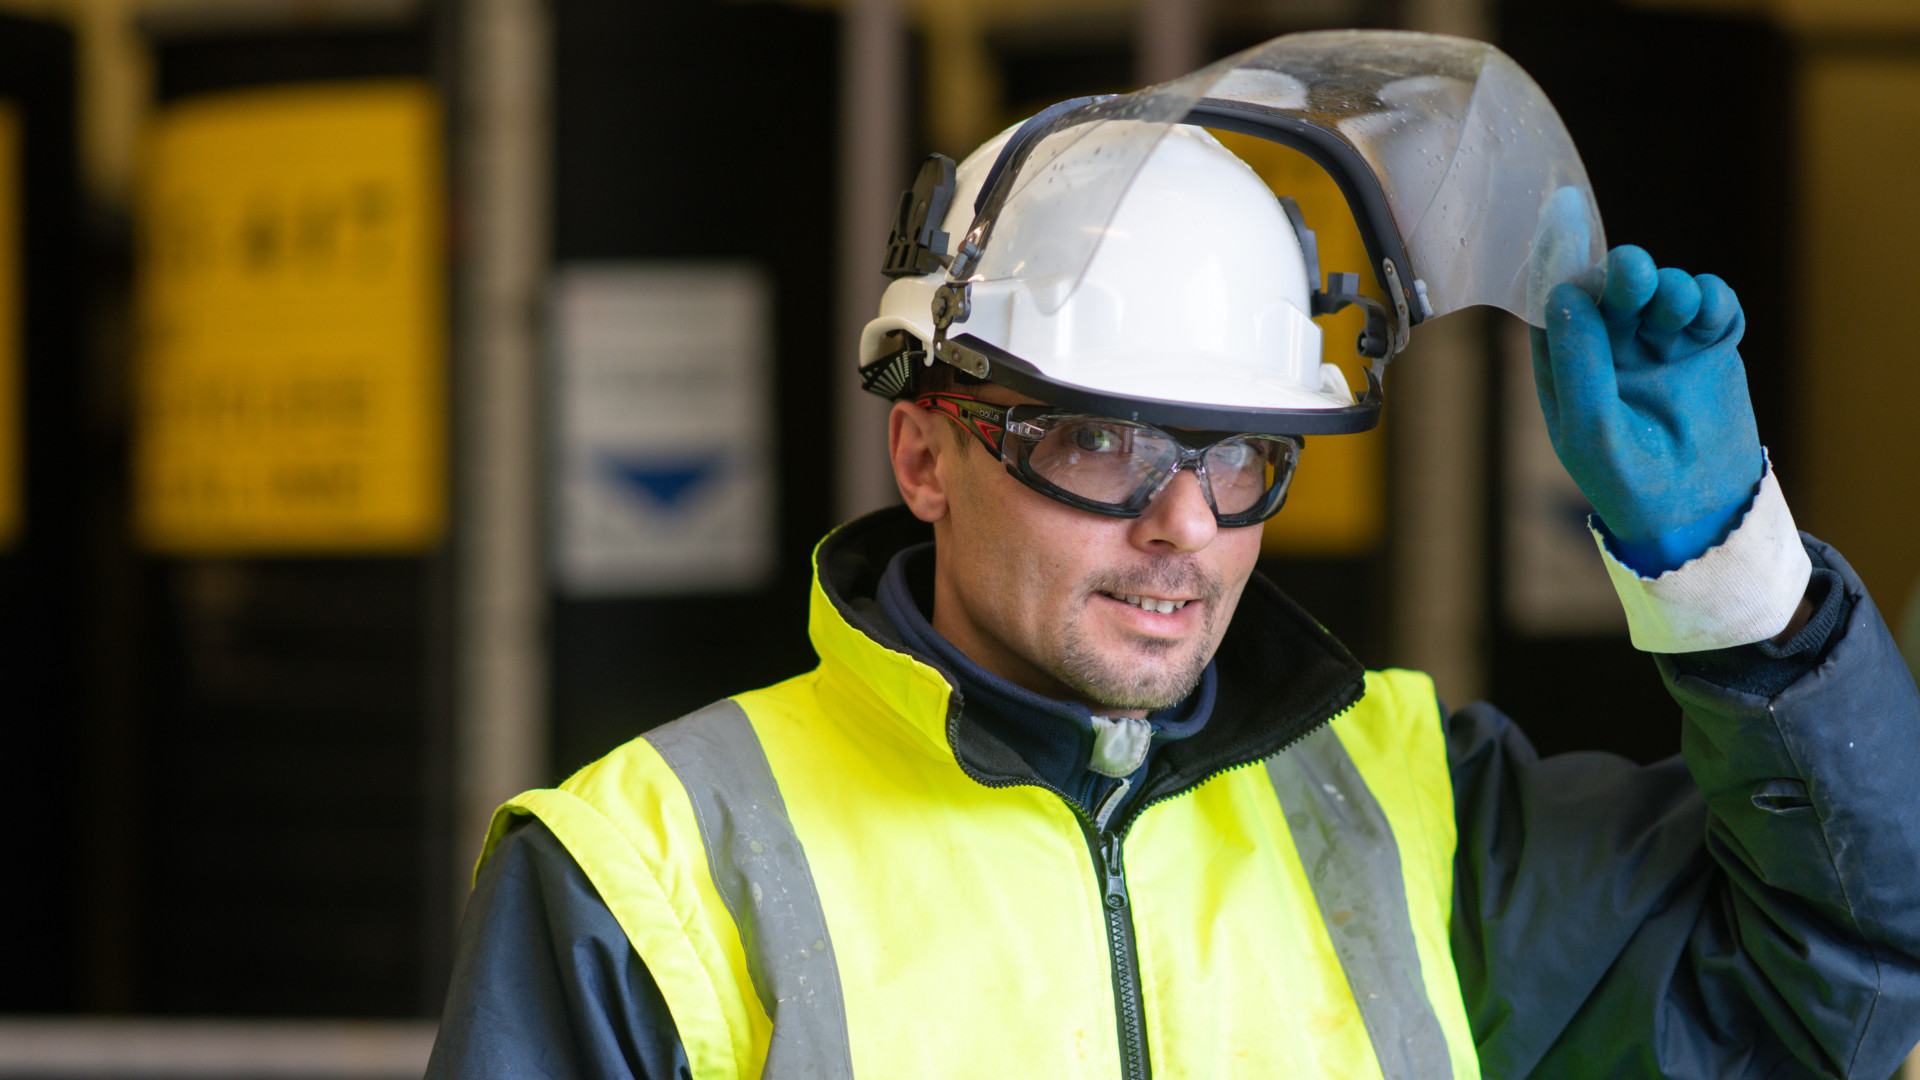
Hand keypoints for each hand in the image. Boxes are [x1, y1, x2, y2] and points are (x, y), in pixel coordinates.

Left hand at [1529, 245, 1762, 569]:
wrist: (1700, 513)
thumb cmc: (1628, 481)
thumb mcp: (1592, 432)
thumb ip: (1579, 366)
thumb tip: (1565, 295)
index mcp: (1569, 366)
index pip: (1557, 307)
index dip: (1562, 270)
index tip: (1569, 234)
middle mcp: (1612, 348)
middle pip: (1612, 291)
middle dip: (1623, 275)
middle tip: (1633, 274)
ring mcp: (1662, 344)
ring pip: (1663, 292)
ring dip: (1670, 288)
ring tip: (1677, 305)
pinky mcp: (1709, 347)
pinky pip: (1712, 307)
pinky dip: (1713, 300)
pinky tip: (1710, 311)